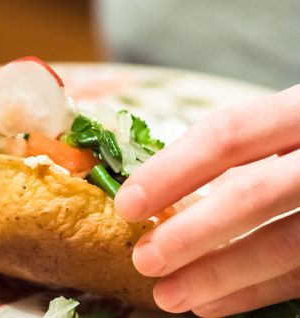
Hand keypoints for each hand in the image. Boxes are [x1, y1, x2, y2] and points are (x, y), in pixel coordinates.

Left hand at [114, 85, 299, 316]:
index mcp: (299, 112)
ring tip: (168, 295)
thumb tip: (160, 193)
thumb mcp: (276, 129)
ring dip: (217, 275)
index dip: (171, 171)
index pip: (227, 135)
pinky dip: (252, 292)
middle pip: (253, 194)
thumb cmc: (299, 142)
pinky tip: (211, 302)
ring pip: (283, 245)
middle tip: (144, 259)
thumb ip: (232, 155)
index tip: (127, 204)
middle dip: (190, 233)